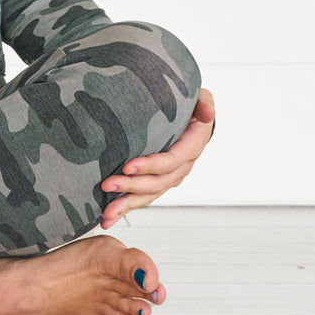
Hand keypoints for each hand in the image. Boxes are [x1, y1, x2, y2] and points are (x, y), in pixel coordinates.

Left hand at [99, 87, 215, 228]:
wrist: (189, 114)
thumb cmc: (191, 102)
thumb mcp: (200, 97)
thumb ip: (203, 102)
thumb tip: (208, 111)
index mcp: (191, 146)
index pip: (171, 161)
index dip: (150, 165)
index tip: (126, 166)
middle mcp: (181, 167)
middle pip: (157, 183)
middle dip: (131, 186)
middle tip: (106, 185)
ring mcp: (169, 177)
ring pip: (148, 195)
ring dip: (126, 204)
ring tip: (105, 213)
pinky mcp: (157, 181)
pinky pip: (142, 196)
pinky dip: (125, 207)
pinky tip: (107, 217)